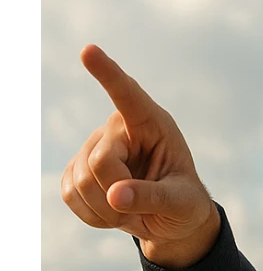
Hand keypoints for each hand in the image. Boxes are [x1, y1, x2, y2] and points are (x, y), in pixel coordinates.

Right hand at [60, 44, 220, 266]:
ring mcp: (92, 148)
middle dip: (118, 195)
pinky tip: (112, 213)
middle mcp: (118, 129)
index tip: (88, 50)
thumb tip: (115, 196)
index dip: (107, 74)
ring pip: (80, 181)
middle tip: (142, 208)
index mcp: (151, 124)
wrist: (170, 219)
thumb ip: (154, 197)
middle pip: (99, 162)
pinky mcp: (76, 170)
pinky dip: (92, 215)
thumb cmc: (184, 204)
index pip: (128, 95)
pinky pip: (69, 194)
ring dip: (106, 211)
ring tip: (131, 210)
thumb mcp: (182, 204)